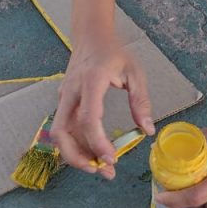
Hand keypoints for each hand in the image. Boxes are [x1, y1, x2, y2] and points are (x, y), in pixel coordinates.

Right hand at [50, 39, 154, 179]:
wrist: (90, 36)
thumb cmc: (113, 52)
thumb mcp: (134, 72)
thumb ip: (141, 101)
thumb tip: (147, 130)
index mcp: (91, 80)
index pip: (88, 118)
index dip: (98, 143)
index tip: (112, 160)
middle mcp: (72, 90)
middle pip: (62, 132)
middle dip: (77, 157)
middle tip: (100, 171)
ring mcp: (63, 96)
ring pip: (59, 134)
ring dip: (75, 155)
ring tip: (99, 167)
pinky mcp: (63, 102)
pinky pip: (64, 128)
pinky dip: (75, 145)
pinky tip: (93, 153)